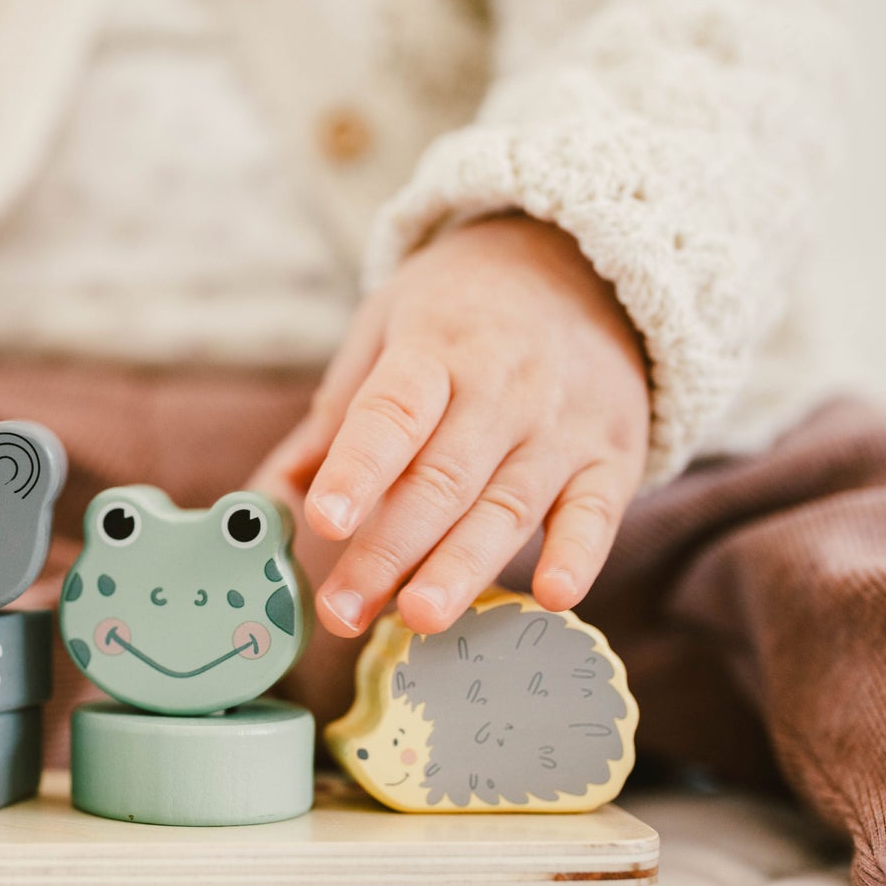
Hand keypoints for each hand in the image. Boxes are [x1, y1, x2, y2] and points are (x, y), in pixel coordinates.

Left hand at [253, 215, 649, 638]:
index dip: (359, 469)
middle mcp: (504, 387)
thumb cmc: (458, 313)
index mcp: (436, 348)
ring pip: (507, 507)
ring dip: (461, 570)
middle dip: (388, 552)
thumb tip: (274, 495)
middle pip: (441, 480)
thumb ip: (337, 415)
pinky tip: (551, 597)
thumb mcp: (387, 328)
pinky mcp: (611, 457)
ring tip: (417, 619)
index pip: (394, 414)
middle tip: (341, 610)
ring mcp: (563, 424)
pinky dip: (578, 555)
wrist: (583, 265)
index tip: (323, 519)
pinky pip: (598, 512)